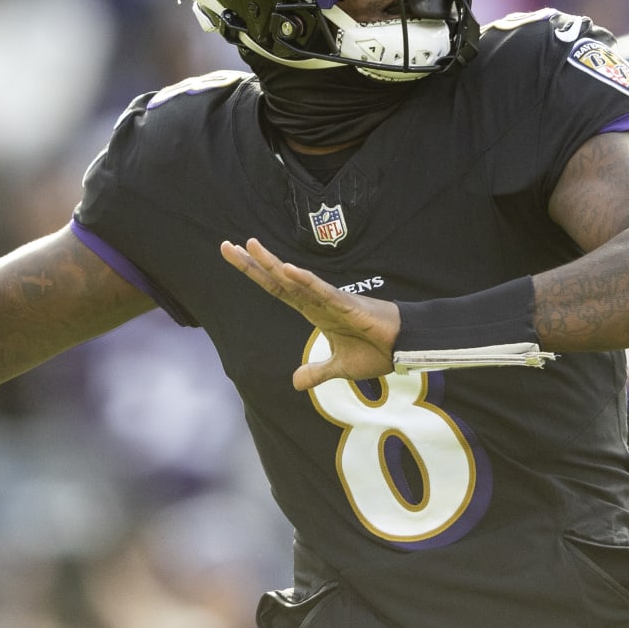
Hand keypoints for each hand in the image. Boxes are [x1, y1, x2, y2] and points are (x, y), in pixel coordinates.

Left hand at [220, 238, 397, 389]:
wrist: (403, 348)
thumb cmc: (376, 350)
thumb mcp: (339, 367)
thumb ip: (317, 371)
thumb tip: (296, 382)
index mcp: (312, 310)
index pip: (276, 288)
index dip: (254, 273)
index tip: (233, 256)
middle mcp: (316, 300)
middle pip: (277, 278)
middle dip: (251, 262)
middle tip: (225, 245)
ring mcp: (330, 300)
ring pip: (295, 279)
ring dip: (273, 263)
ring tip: (250, 245)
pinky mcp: (346, 304)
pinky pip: (321, 290)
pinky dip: (304, 280)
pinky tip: (287, 269)